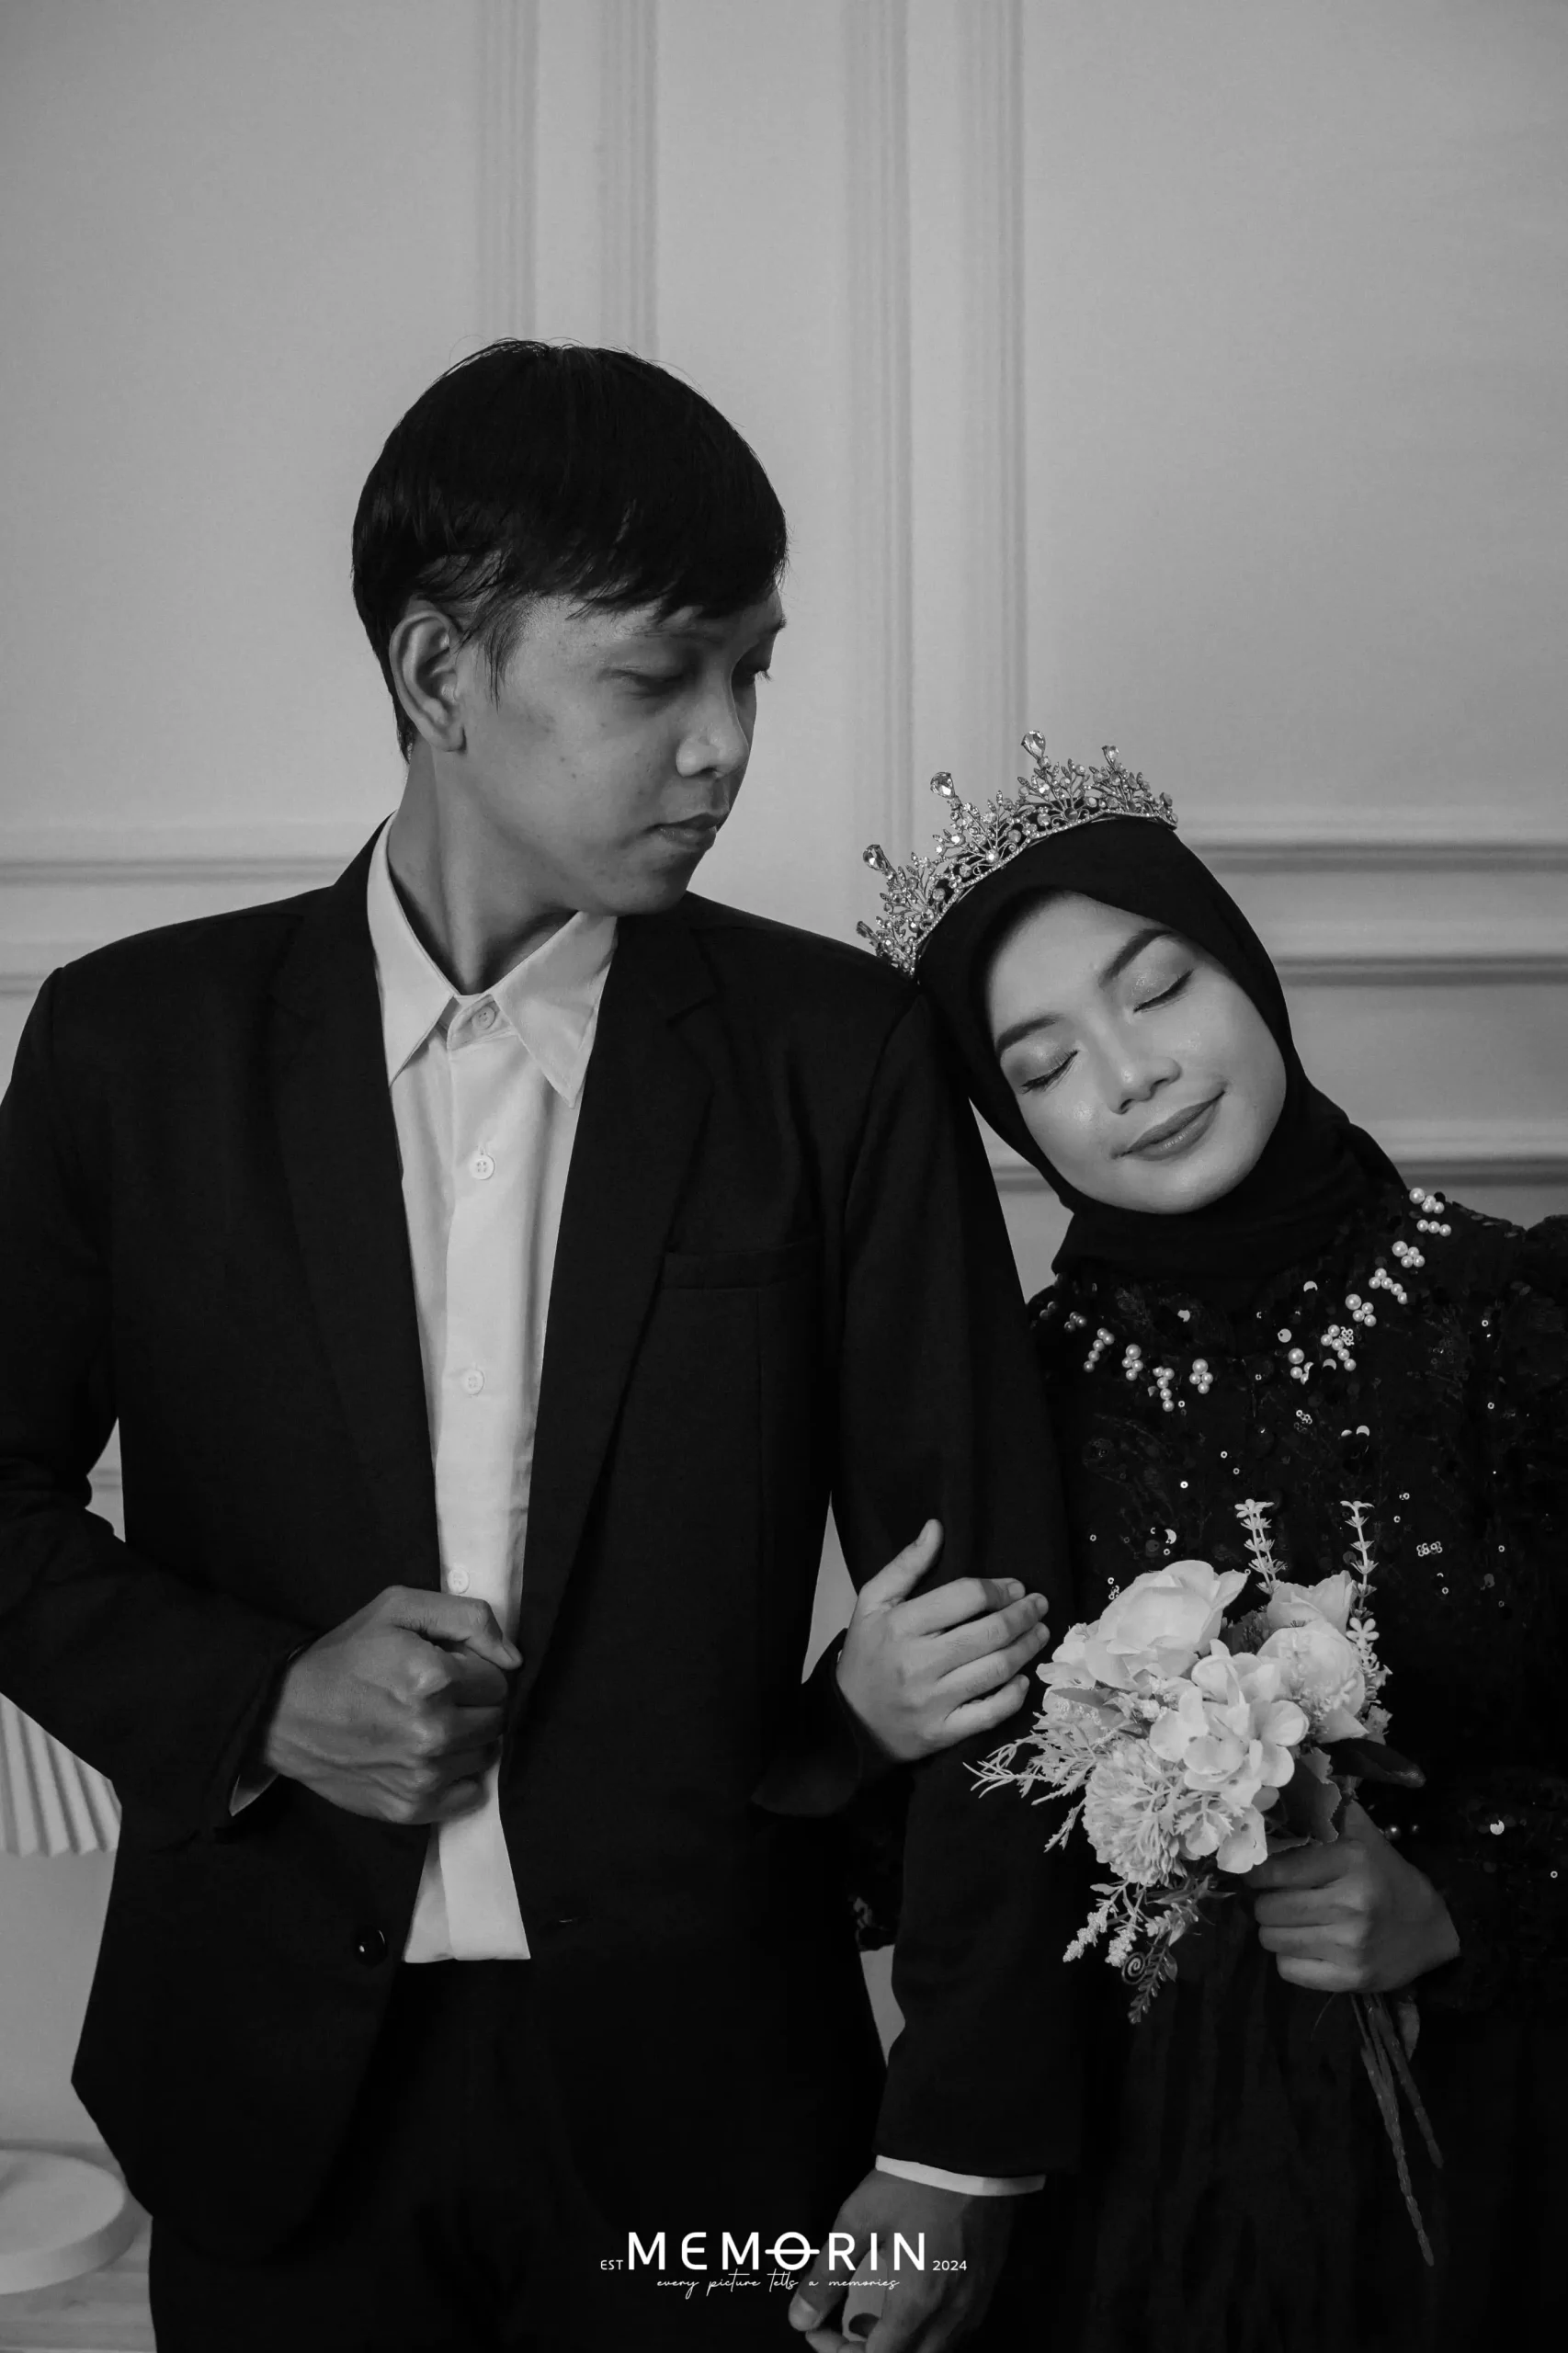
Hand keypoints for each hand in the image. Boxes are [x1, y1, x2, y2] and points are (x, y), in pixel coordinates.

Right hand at [261, 1586, 521, 1824]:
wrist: (285, 1713)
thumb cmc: (345, 1655)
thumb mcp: (399, 1609)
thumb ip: (467, 1618)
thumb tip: (514, 1659)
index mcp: (434, 1677)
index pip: (498, 1679)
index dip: (474, 1670)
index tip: (446, 1670)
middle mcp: (435, 1731)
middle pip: (497, 1719)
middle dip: (476, 1704)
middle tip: (438, 1698)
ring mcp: (424, 1775)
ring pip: (486, 1755)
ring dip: (468, 1740)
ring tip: (428, 1725)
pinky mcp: (412, 1808)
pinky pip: (470, 1795)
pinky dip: (458, 1778)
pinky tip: (429, 1758)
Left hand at [788, 2172, 1014, 2351]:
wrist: (972, 2148)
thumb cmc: (916, 2183)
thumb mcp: (858, 2223)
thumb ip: (828, 2275)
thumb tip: (800, 2316)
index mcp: (916, 2305)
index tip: (819, 2331)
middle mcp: (951, 2315)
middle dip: (869, 2352)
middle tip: (843, 2327)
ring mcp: (974, 2302)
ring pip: (935, 2350)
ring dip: (900, 2343)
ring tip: (871, 2315)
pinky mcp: (987, 2284)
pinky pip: (956, 2330)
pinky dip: (926, 2329)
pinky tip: (910, 2298)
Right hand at [835, 1522, 1049, 1762]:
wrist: (850, 1720)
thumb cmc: (867, 1655)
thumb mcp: (873, 1602)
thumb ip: (907, 1564)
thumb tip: (936, 1527)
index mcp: (902, 1624)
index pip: (965, 1597)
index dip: (998, 1589)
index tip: (1015, 1587)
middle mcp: (919, 1663)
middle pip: (989, 1633)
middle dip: (1022, 1616)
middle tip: (1039, 1606)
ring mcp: (933, 1700)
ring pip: (996, 1670)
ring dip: (1027, 1648)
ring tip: (1040, 1633)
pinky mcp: (943, 1732)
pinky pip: (990, 1713)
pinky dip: (1015, 1695)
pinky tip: (1023, 1679)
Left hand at [1244, 1801, 1459, 1992]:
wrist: (1430, 1929)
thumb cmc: (1384, 1875)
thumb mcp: (1360, 1834)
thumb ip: (1322, 1810)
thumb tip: (1280, 1792)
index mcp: (1350, 1860)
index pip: (1273, 1870)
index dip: (1258, 1872)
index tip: (1260, 1873)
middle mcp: (1351, 1904)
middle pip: (1267, 1909)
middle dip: (1266, 1902)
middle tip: (1280, 1898)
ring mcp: (1351, 1946)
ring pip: (1272, 1940)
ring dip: (1276, 1930)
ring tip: (1295, 1921)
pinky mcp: (1351, 1979)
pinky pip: (1288, 1970)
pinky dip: (1290, 1959)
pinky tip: (1308, 1945)